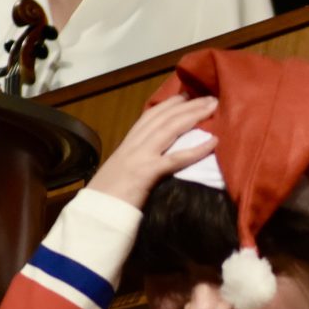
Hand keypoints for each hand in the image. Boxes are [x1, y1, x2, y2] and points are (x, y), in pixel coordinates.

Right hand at [88, 95, 216, 210]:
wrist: (95, 212)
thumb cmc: (108, 196)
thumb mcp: (123, 171)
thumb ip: (138, 160)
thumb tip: (157, 156)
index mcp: (127, 144)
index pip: (149, 117)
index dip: (169, 105)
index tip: (186, 95)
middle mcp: (133, 144)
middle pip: (163, 118)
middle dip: (187, 105)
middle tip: (210, 97)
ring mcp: (139, 156)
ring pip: (169, 129)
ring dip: (193, 115)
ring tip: (213, 107)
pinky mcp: (146, 173)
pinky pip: (175, 158)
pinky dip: (196, 149)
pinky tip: (213, 142)